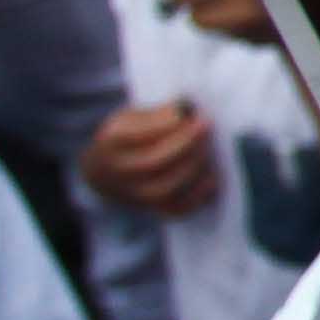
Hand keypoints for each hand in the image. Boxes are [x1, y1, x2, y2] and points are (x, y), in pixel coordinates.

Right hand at [79, 101, 219, 217]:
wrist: (107, 169)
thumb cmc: (129, 135)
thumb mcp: (133, 115)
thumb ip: (158, 113)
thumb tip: (188, 110)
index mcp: (111, 142)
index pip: (137, 135)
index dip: (166, 124)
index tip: (191, 111)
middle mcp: (118, 172)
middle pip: (152, 163)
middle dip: (185, 143)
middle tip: (207, 125)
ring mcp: (134, 194)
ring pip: (164, 189)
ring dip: (193, 168)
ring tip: (209, 149)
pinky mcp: (152, 208)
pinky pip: (177, 209)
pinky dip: (198, 196)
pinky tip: (211, 176)